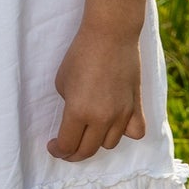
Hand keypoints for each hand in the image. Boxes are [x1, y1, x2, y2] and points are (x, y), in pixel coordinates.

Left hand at [46, 23, 145, 161]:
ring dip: (96, 142)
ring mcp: (121, 114)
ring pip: (109, 144)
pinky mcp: (136, 106)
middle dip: (72, 153)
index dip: (57, 150)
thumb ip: (69, 106)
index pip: (67, 145)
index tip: (53, 146)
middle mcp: (101, 118)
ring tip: (89, 133)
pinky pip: (135, 133)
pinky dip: (124, 133)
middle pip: (86, 151)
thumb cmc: (81, 54)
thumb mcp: (62, 82)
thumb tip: (76, 118)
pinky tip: (115, 125)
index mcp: (78, 112)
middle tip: (66, 148)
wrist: (110, 34)